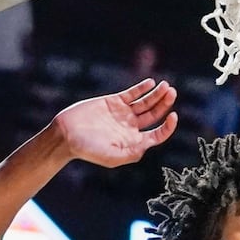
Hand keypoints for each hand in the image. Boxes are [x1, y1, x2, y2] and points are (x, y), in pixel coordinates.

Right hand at [51, 79, 176, 168]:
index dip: (168, 126)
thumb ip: (132, 152)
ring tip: (167, 86)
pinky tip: (151, 83)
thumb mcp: (112, 156)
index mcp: (134, 141)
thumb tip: (148, 145)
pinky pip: (131, 94)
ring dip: (157, 94)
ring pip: (145, 102)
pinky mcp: (113, 102)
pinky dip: (142, 88)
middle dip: (165, 104)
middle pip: (154, 114)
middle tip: (173, 93)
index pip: (157, 134)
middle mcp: (131, 127)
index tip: (174, 116)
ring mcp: (123, 114)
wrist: (66, 134)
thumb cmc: (88, 149)